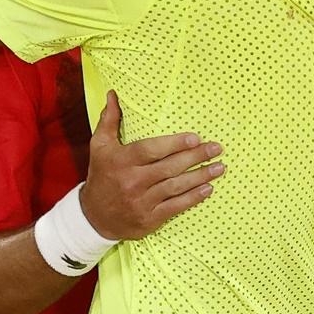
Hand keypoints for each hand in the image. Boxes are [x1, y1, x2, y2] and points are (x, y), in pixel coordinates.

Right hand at [80, 91, 223, 239]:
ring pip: (176, 187)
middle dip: (196, 157)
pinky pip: (175, 206)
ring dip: (200, 177)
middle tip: (216, 148)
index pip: (151, 150)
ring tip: (219, 167)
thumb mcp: (100, 147)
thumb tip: (113, 94)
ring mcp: (141, 202)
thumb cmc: (101, 176)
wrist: (94, 217)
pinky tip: (208, 189)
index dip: (174, 144)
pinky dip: (193, 198)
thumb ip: (109, 121)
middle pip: (169, 167)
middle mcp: (132, 181)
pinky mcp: (149, 219)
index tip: (195, 137)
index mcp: (121, 161)